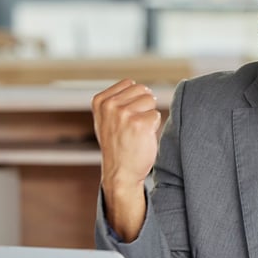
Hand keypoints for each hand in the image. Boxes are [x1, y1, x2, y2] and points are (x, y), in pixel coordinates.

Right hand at [91, 79, 161, 239]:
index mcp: (100, 100)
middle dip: (144, 106)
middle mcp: (110, 105)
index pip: (130, 83)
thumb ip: (116, 100)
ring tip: (137, 132)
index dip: (134, 100)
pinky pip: (157, 115)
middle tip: (134, 126)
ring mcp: (124, 114)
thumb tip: (138, 85)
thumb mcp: (107, 119)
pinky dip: (154, 127)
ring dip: (149, 116)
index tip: (125, 119)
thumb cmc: (117, 146)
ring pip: (151, 101)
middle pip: (143, 90)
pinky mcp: (140, 123)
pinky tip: (142, 138)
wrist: (120, 173)